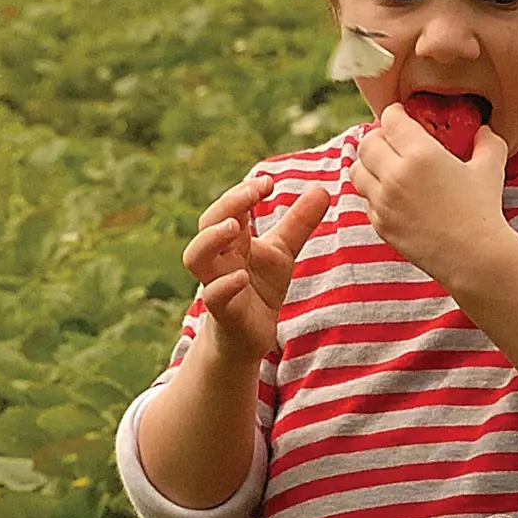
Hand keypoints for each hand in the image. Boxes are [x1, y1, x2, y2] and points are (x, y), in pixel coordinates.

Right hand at [180, 174, 331, 360]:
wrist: (249, 336)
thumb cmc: (259, 289)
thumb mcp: (282, 252)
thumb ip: (298, 223)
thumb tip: (322, 189)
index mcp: (232, 240)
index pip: (228, 207)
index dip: (243, 192)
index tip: (268, 181)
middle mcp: (219, 258)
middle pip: (207, 223)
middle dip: (228, 204)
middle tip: (253, 192)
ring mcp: (216, 283)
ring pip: (195, 257)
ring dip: (210, 239)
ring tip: (235, 226)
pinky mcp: (222, 311)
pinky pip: (214, 296)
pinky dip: (225, 285)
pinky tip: (241, 277)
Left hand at [351, 105, 512, 288]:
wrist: (474, 257)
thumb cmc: (484, 210)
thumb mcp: (490, 168)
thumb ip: (486, 142)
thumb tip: (483, 130)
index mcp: (421, 154)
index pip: (390, 120)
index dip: (394, 114)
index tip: (400, 115)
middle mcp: (395, 175)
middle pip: (367, 143)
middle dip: (377, 136)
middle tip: (390, 139)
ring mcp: (383, 202)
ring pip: (356, 171)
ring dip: (368, 164)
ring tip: (384, 165)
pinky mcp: (380, 224)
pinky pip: (366, 200)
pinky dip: (374, 193)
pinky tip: (391, 194)